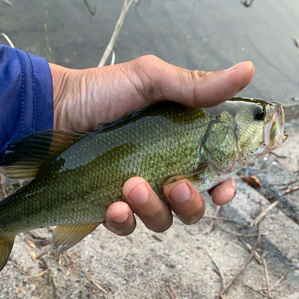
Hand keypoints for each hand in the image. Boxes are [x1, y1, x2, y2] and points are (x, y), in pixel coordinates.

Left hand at [49, 56, 254, 234]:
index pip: (213, 175)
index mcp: (178, 145)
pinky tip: (113, 206)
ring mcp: (135, 193)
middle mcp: (161, 172)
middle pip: (192, 206)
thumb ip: (196, 84)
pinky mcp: (108, 207)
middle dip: (190, 203)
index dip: (224, 187)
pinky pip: (127, 227)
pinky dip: (124, 221)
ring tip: (131, 185)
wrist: (51, 110)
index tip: (223, 189)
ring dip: (153, 209)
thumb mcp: (150, 80)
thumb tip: (247, 70)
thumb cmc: (101, 92)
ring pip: (162, 220)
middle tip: (174, 185)